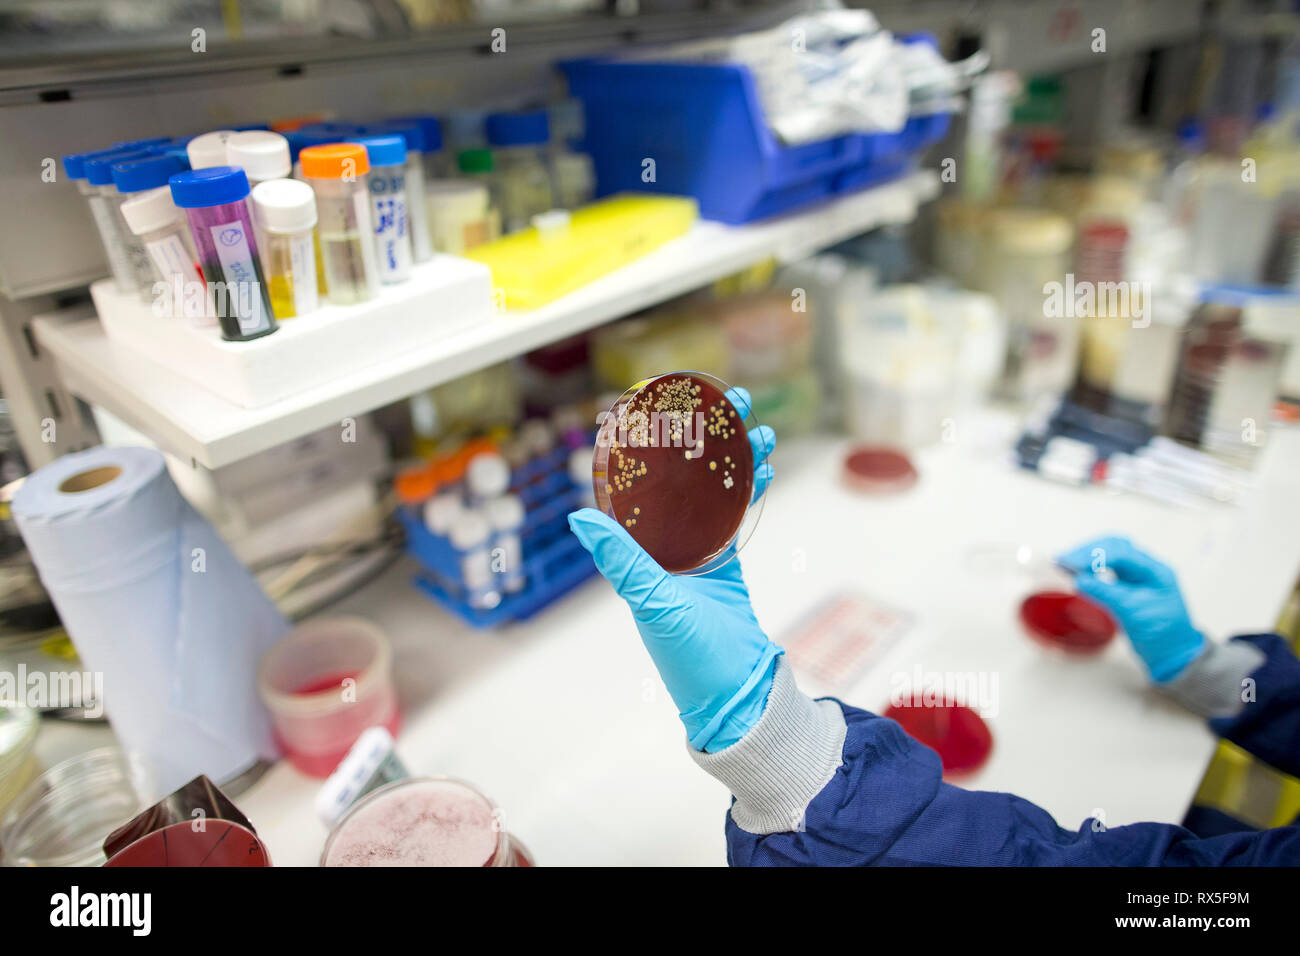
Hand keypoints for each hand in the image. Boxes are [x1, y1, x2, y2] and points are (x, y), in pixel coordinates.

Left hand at [568, 388, 778, 751]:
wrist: (734, 688)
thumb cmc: (686, 653)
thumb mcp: (651, 602)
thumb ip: (621, 558)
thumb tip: (579, 518)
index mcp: (638, 548)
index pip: (641, 481)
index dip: (654, 440)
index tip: (667, 403)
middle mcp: (662, 541)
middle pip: (683, 473)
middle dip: (706, 434)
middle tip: (727, 397)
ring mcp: (695, 547)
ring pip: (714, 486)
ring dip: (734, 452)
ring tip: (755, 419)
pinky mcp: (724, 558)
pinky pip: (735, 510)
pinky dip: (749, 484)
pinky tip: (765, 459)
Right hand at [1058, 536, 1205, 682]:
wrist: (1171, 653)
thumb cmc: (1161, 634)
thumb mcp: (1133, 613)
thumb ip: (1106, 593)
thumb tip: (1078, 580)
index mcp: (1154, 571)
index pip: (1121, 553)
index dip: (1093, 555)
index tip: (1070, 564)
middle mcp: (1146, 568)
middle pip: (1114, 546)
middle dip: (1087, 551)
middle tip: (1063, 560)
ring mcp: (1137, 575)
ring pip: (1109, 554)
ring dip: (1087, 556)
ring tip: (1064, 563)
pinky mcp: (1127, 585)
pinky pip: (1106, 568)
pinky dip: (1090, 567)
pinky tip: (1076, 571)